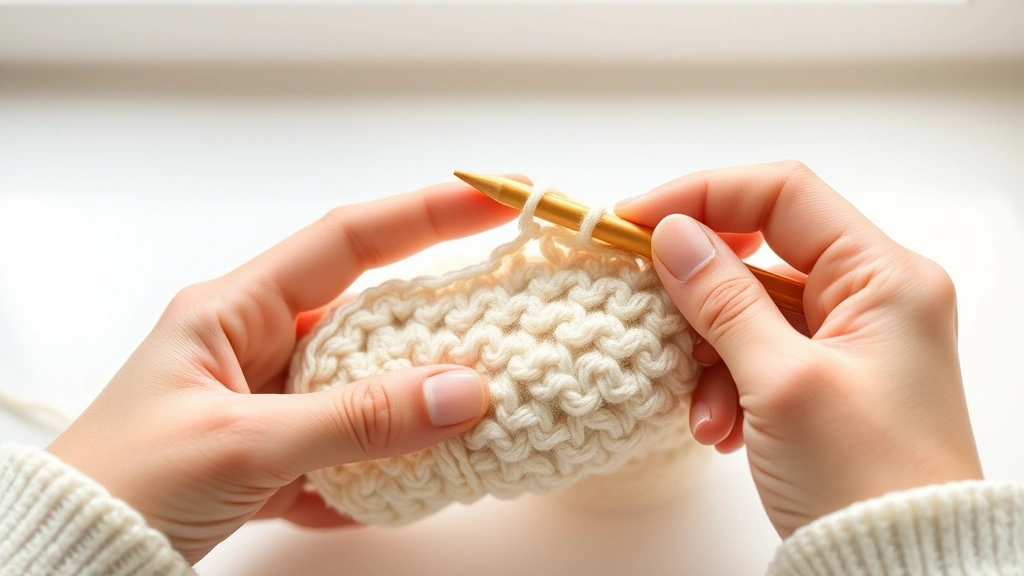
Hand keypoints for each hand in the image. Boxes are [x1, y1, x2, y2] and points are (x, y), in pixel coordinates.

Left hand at [46, 178, 524, 562]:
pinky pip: (355, 448)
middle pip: (371, 316)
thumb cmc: (126, 482)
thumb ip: (356, 420)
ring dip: (418, 407)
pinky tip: (415, 488)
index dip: (424, 213)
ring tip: (480, 416)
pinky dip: (388, 469)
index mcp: (236, 310)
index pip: (347, 241)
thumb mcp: (244, 442)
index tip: (493, 197)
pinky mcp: (282, 455)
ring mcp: (275, 401)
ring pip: (370, 387)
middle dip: (440, 323)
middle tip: (509, 322)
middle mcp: (260, 345)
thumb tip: (462, 392)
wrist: (79, 555)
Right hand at [616, 161, 982, 536]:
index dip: (702, 195)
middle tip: (645, 308)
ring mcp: (850, 338)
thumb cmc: (864, 478)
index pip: (782, 194)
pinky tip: (720, 429)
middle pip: (760, 253)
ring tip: (703, 410)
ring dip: (710, 354)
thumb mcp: (780, 381)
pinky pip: (759, 353)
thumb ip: (722, 297)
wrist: (898, 571)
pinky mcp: (827, 377)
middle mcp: (874, 295)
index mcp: (885, 277)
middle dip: (699, 293)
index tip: (634, 220)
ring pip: (751, 309)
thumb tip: (671, 233)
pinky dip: (728, 384)